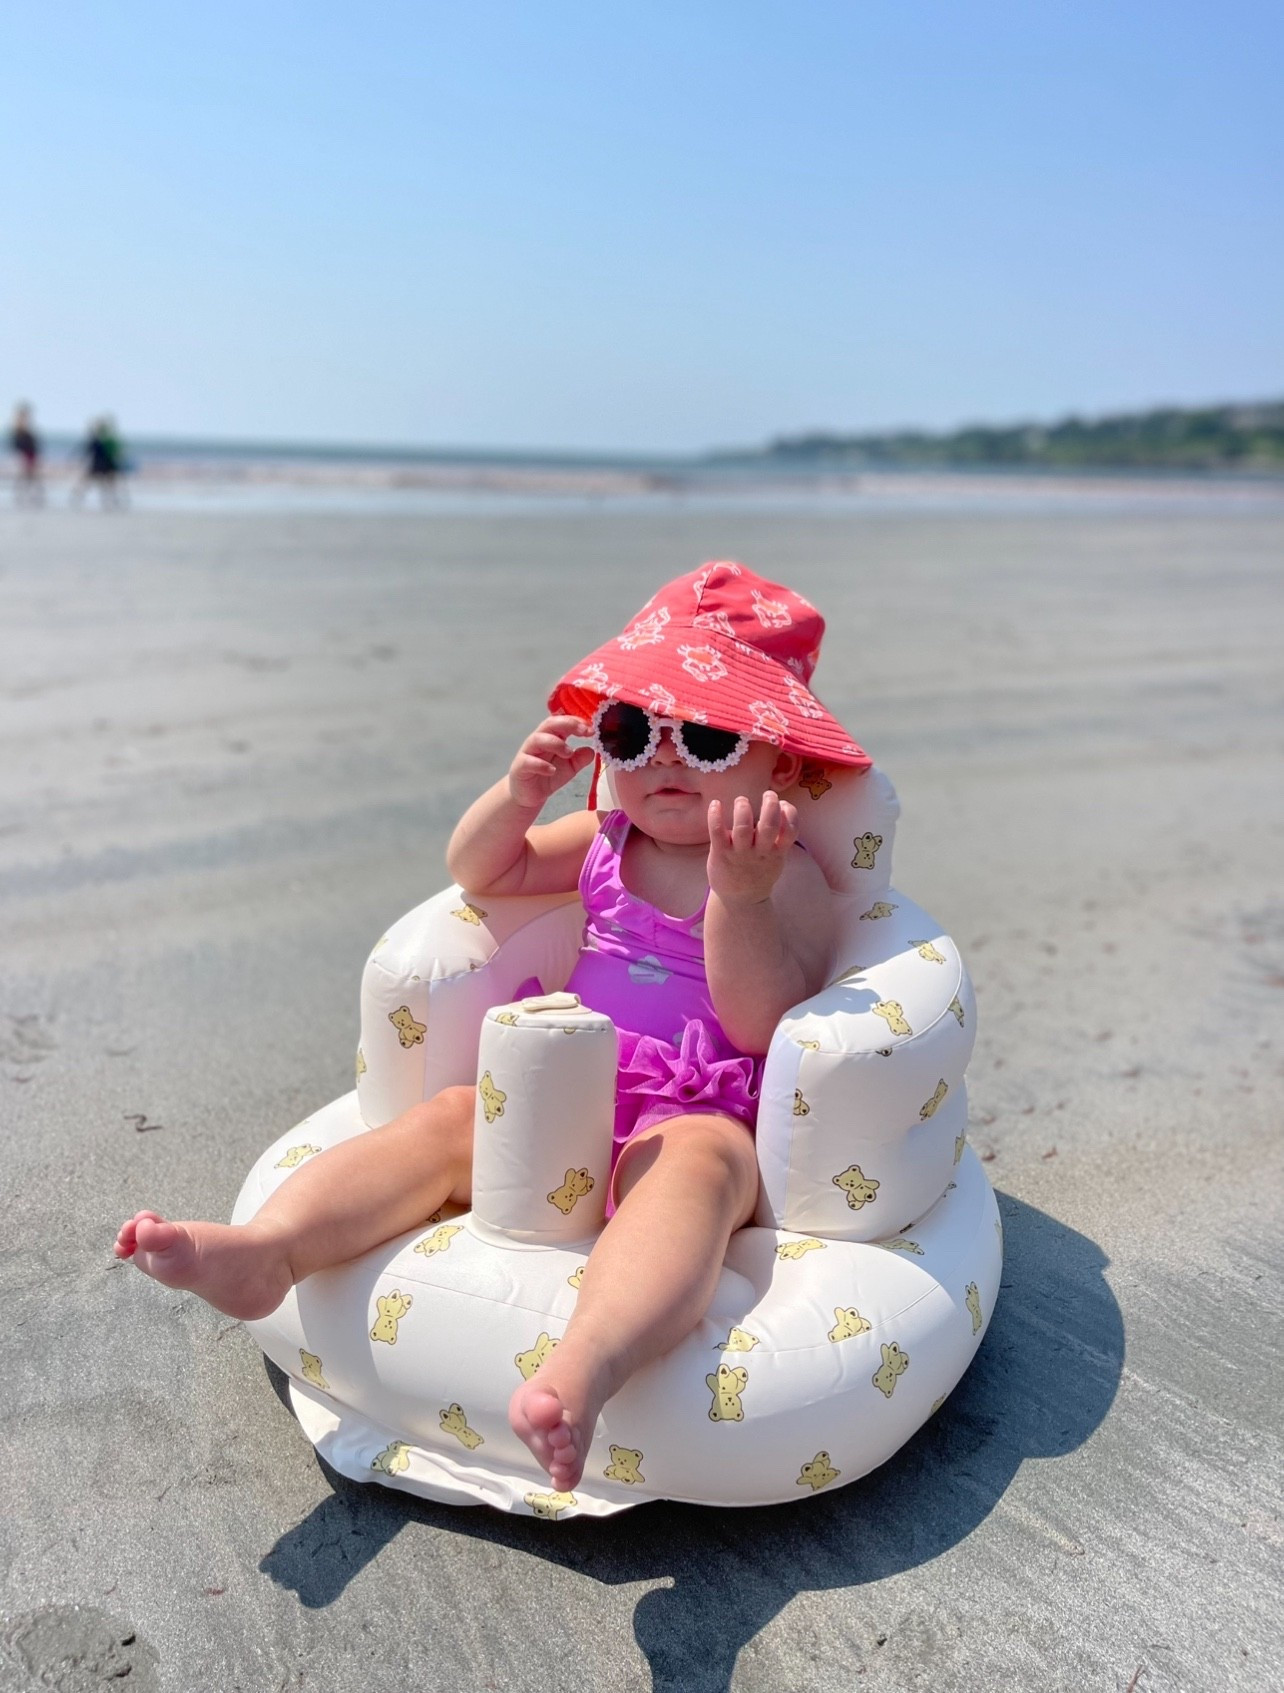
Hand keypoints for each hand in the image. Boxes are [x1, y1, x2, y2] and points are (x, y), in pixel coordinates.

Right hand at [508, 716, 594, 809]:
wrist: (530, 794)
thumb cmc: (549, 775)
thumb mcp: (570, 767)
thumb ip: (580, 758)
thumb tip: (592, 750)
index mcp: (552, 736)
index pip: (563, 721)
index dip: (577, 721)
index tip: (592, 729)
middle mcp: (539, 740)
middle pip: (550, 723)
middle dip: (568, 724)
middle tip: (584, 731)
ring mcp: (528, 752)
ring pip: (537, 739)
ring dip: (555, 743)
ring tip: (569, 753)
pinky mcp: (520, 766)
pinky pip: (528, 761)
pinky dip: (541, 765)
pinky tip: (551, 770)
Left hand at [706, 791, 798, 906]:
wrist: (741, 900)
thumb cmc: (759, 871)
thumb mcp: (777, 858)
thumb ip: (780, 836)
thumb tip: (782, 805)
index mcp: (776, 852)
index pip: (791, 830)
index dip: (790, 814)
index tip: (784, 805)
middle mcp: (760, 852)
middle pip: (769, 826)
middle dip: (770, 805)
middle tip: (768, 794)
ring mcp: (740, 853)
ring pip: (743, 828)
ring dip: (743, 808)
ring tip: (742, 800)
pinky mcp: (720, 853)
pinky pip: (717, 832)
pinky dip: (715, 815)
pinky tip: (715, 804)